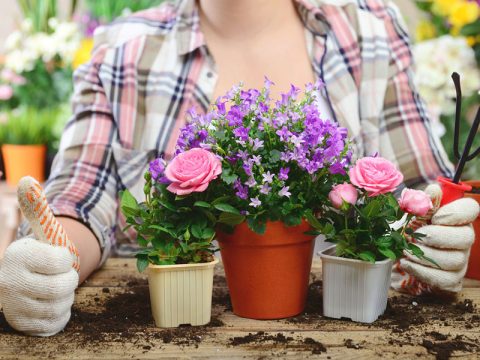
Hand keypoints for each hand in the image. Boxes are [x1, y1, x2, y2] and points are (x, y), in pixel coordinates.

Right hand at [0, 177, 79, 335]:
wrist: (26, 282)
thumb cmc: (40, 255)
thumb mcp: (42, 233)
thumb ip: (38, 208)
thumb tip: (28, 178)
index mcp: (17, 255)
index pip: (62, 260)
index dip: (66, 259)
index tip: (55, 258)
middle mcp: (8, 282)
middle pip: (64, 286)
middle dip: (69, 280)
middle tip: (58, 276)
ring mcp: (13, 306)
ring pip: (61, 305)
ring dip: (65, 297)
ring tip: (53, 288)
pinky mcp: (21, 325)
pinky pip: (57, 323)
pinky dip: (61, 314)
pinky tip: (50, 303)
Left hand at [391, 184, 478, 294]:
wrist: (398, 254)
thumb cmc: (409, 229)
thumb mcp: (411, 214)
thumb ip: (422, 202)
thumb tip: (434, 189)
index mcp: (456, 217)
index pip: (471, 209)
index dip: (455, 212)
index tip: (435, 217)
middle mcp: (464, 238)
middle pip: (465, 237)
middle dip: (437, 237)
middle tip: (415, 235)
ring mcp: (460, 260)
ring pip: (454, 260)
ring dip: (426, 255)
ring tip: (406, 251)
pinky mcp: (451, 279)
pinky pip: (444, 279)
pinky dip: (422, 271)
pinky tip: (407, 264)